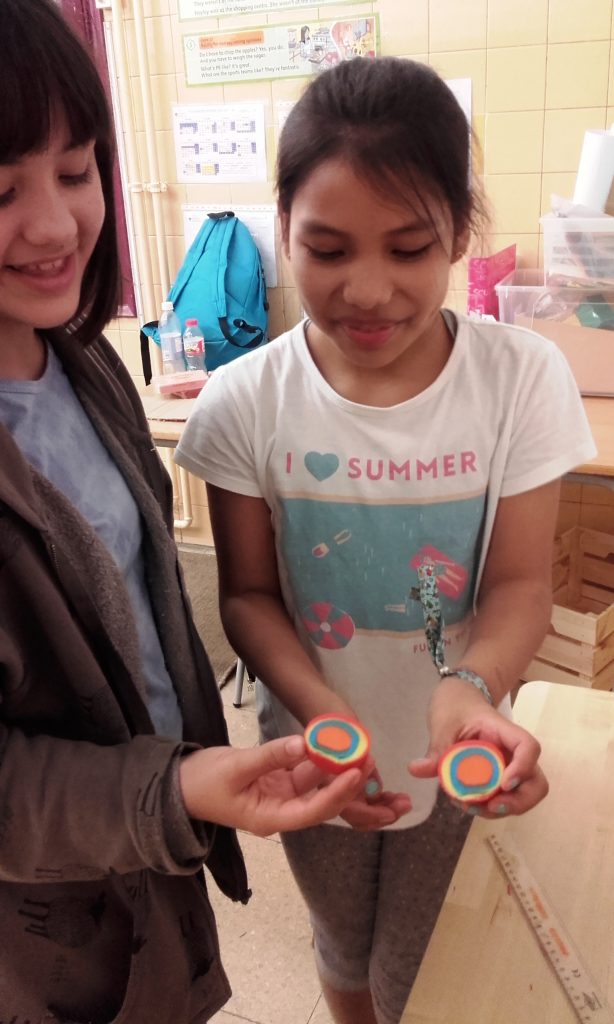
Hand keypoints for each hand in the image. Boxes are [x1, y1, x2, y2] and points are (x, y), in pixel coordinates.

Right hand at [179, 736, 371, 836]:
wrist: (180, 784)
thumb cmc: (202, 782)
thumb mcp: (235, 767)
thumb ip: (270, 756)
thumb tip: (303, 743)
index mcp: (271, 818)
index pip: (313, 810)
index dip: (337, 793)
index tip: (357, 773)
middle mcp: (282, 810)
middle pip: (323, 802)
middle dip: (349, 787)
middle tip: (370, 761)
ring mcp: (281, 795)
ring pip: (317, 784)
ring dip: (339, 770)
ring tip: (363, 750)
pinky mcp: (278, 781)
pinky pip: (305, 771)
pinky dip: (320, 758)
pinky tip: (337, 743)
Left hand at [408, 677, 547, 818]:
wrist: (458, 700)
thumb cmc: (455, 706)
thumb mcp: (443, 725)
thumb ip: (436, 749)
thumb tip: (415, 769)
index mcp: (504, 731)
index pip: (528, 747)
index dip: (522, 768)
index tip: (503, 784)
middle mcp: (513, 752)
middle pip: (535, 782)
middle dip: (518, 802)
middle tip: (491, 807)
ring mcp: (510, 767)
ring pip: (523, 795)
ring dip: (502, 809)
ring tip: (470, 807)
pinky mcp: (500, 778)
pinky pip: (504, 798)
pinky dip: (490, 807)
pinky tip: (467, 803)